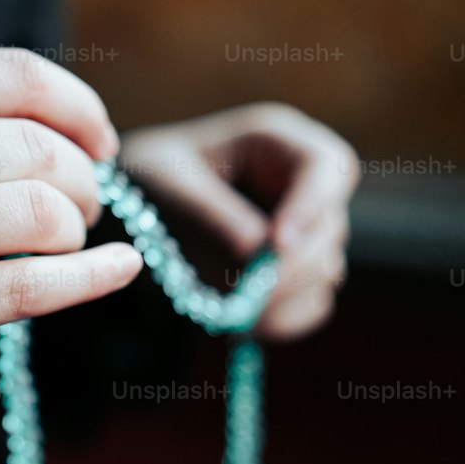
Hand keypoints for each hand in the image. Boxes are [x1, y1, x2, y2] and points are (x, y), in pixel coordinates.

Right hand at [0, 48, 141, 423]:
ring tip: (69, 241)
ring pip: (37, 214)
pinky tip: (121, 269)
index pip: (5, 74)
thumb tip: (65, 129)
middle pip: (32, 149)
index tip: (101, 140)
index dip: (76, 106)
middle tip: (85, 204)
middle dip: (83, 178)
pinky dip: (90, 279)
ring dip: (77, 228)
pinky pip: (24, 288)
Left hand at [120, 103, 360, 340]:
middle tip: (249, 293)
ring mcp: (304, 233)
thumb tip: (257, 250)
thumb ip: (211, 211)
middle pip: (329, 228)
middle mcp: (301, 186)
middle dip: (291, 265)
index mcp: (278, 142)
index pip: (326, 166)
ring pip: (325, 271)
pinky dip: (282, 319)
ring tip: (230, 309)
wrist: (134, 210)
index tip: (276, 241)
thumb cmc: (149, 177)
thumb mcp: (168, 181)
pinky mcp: (295, 273)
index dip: (310, 205)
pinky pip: (310, 304)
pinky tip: (242, 321)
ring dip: (283, 297)